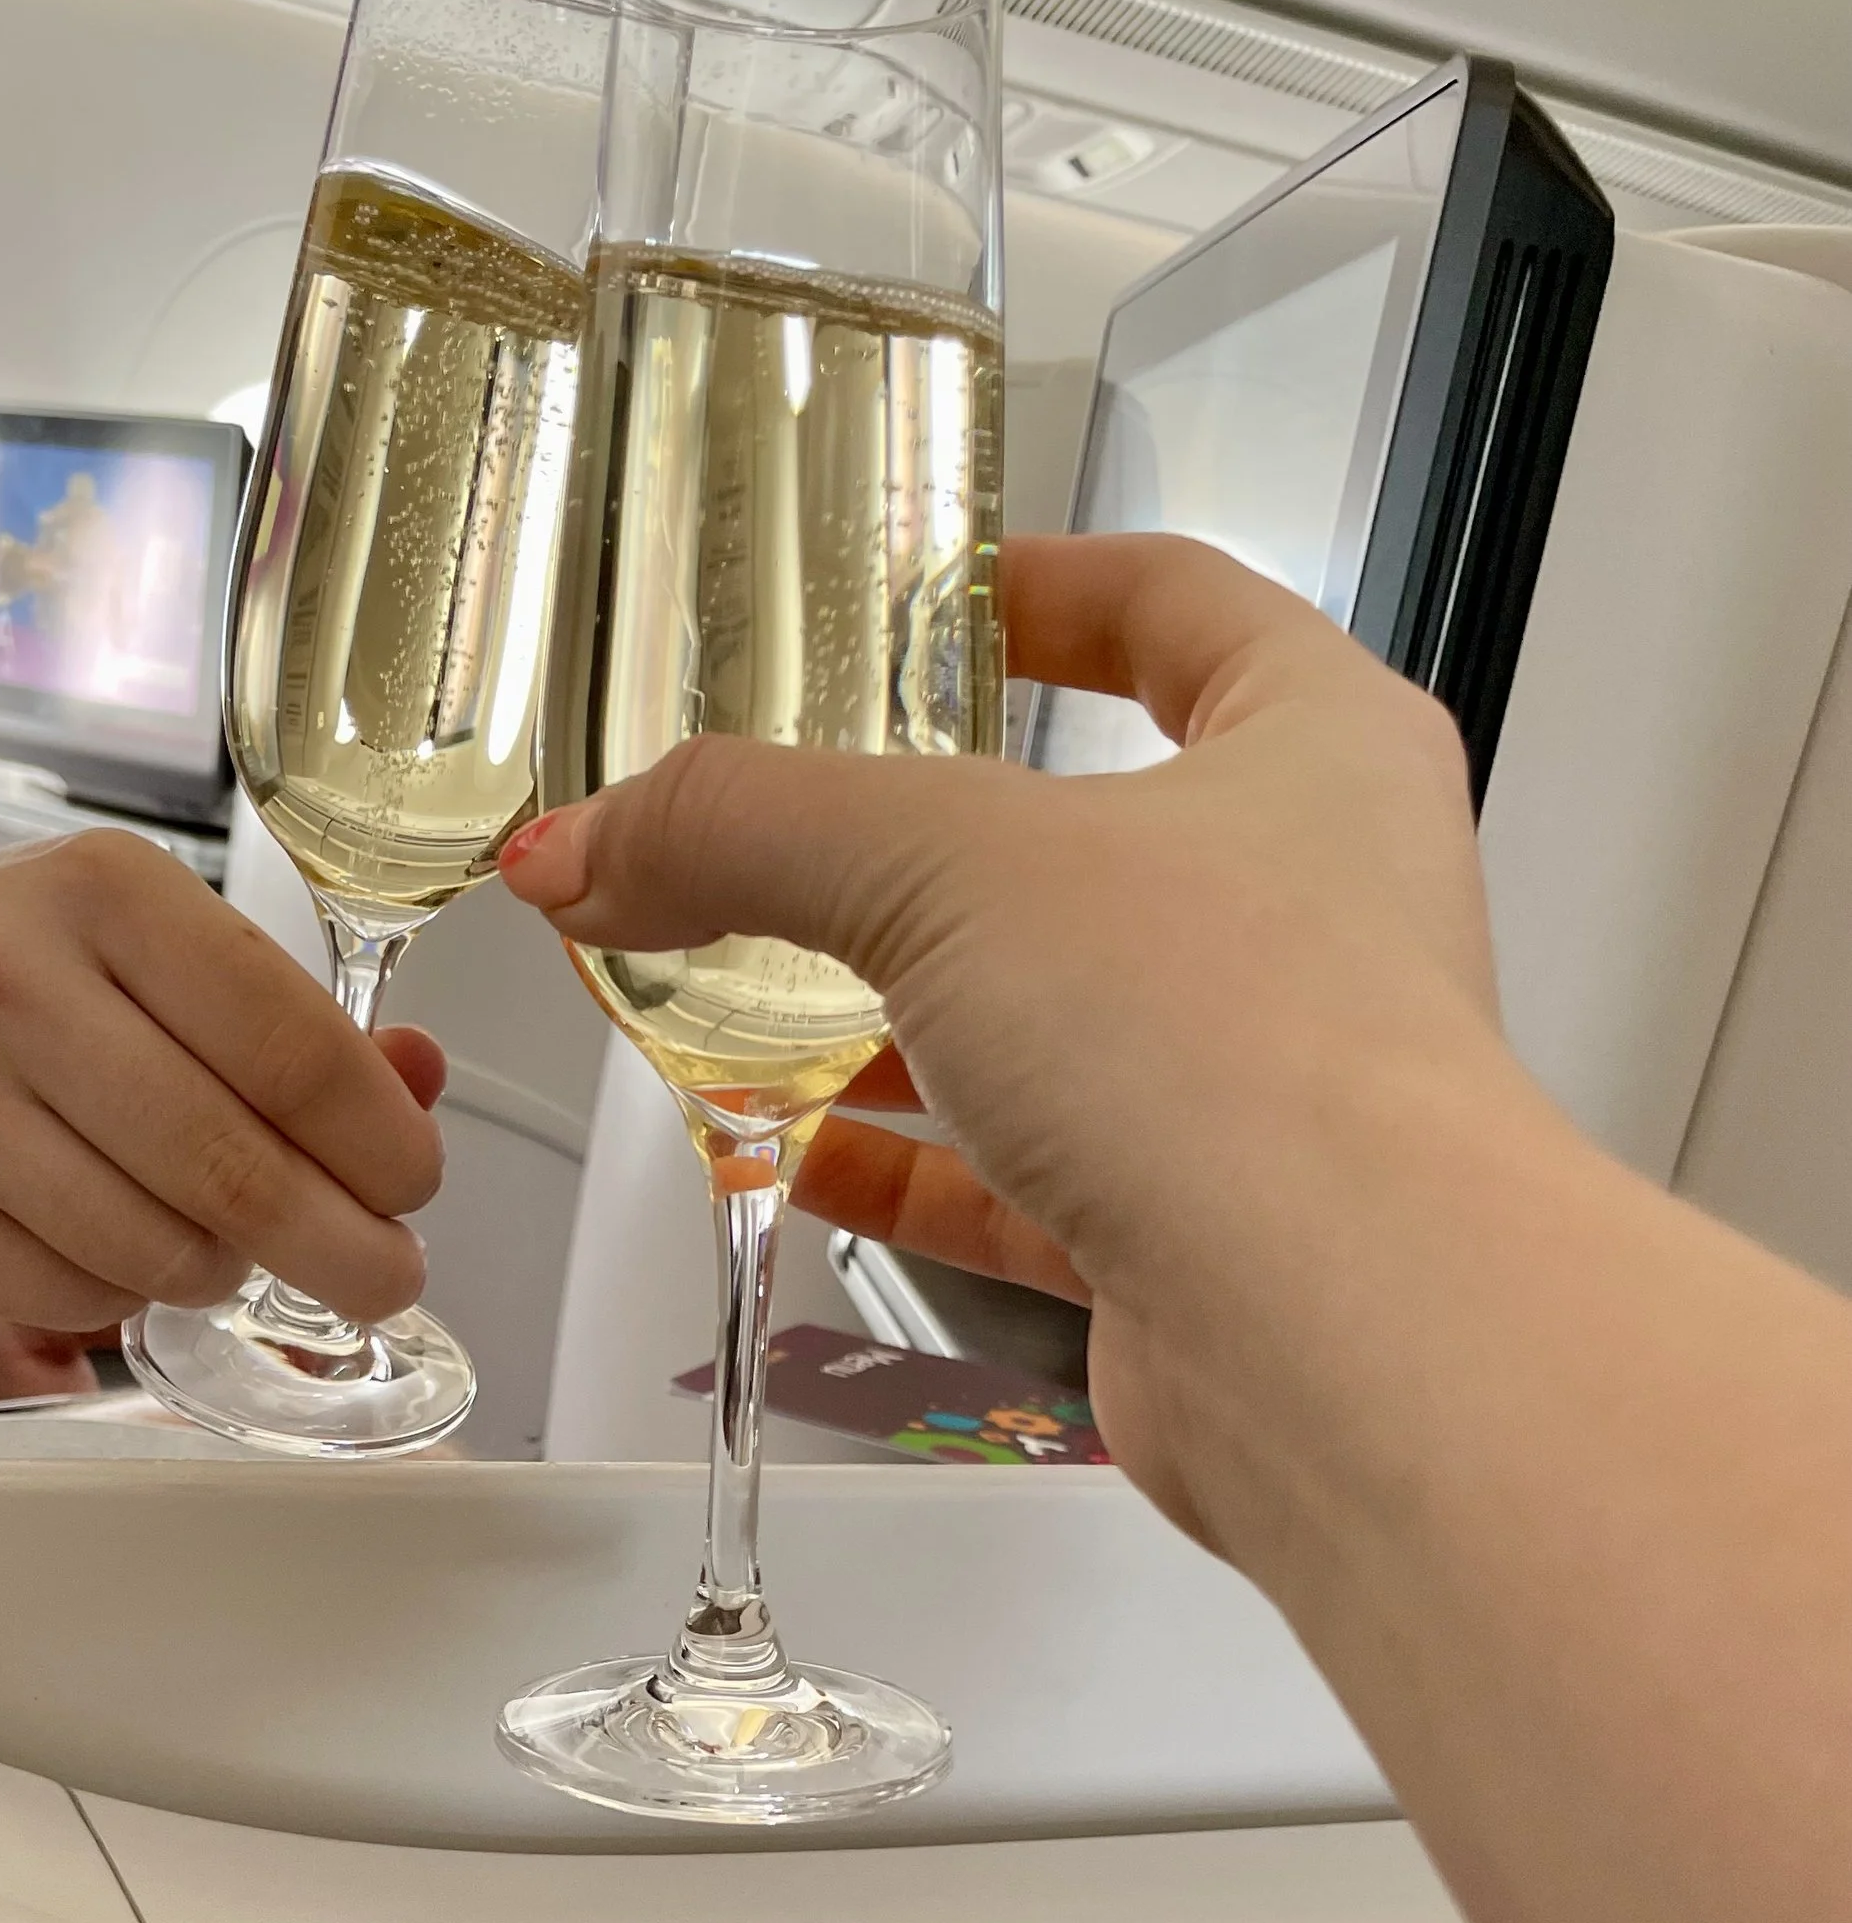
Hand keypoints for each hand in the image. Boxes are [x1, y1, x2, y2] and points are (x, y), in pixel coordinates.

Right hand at [0, 831, 447, 1334]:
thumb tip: (417, 1079)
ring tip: (224, 1245)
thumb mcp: (133, 944)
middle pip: (234, 1169)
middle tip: (385, 1273)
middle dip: (341, 1245)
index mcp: (99, 892)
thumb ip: (281, 1014)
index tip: (415, 1184)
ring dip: (224, 1270)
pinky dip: (125, 1294)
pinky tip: (108, 1243)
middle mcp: (10, 985)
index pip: (290, 1045)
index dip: (380, 1141)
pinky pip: (79, 1298)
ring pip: (162, 1251)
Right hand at [498, 532, 1524, 1545]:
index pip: (1176, 606)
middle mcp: (1307, 909)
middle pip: (1087, 833)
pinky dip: (908, 1169)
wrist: (1340, 1336)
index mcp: (1315, 746)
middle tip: (788, 817)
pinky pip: (1024, 1183)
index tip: (928, 601)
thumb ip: (747, 830)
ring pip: (1047, 1023)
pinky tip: (798, 1157)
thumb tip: (582, 841)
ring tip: (742, 992)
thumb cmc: (1243, 1049)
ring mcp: (1252, 1080)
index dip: (1042, 587)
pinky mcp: (1190, 1232)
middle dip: (922, 837)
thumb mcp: (946, 868)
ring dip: (895, 1016)